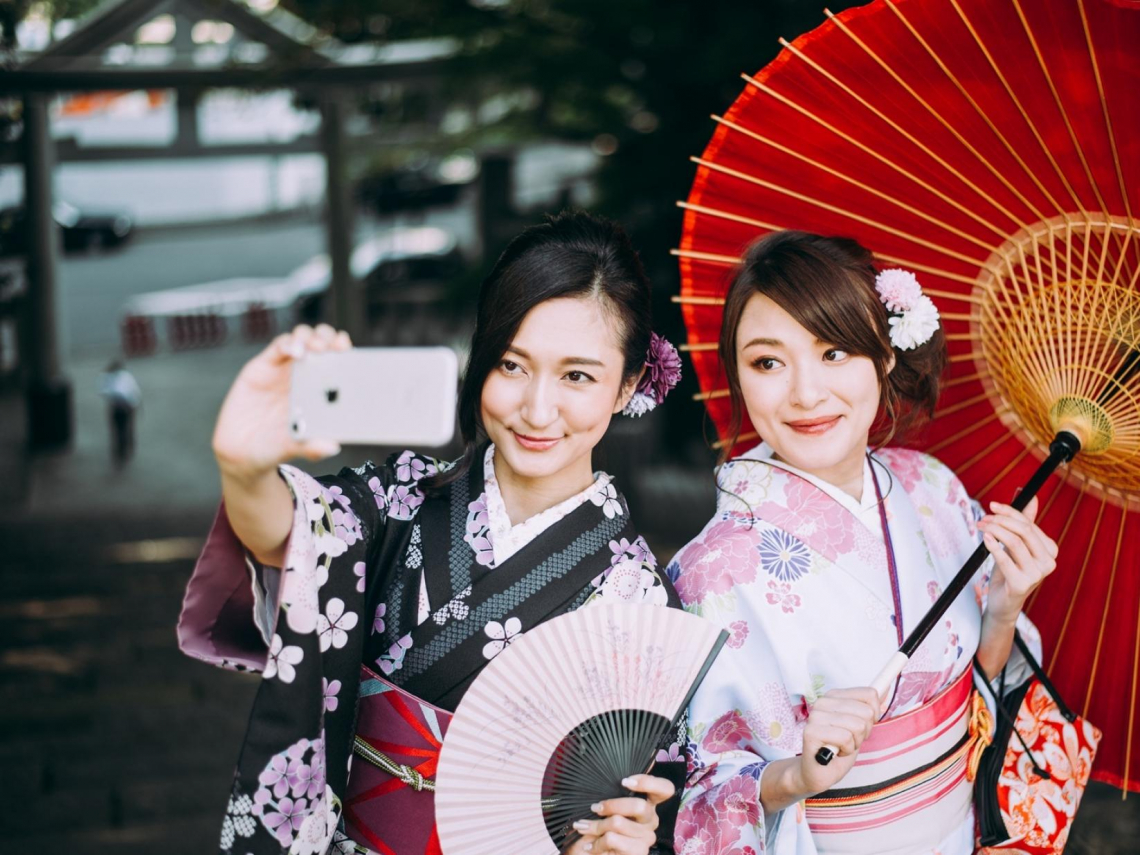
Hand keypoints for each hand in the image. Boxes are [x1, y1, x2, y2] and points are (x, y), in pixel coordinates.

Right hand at [212, 324, 351, 479]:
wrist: (241, 452)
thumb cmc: (275, 446)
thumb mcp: (295, 447)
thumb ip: (312, 447)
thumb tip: (332, 447)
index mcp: (319, 390)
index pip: (337, 362)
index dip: (344, 352)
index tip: (350, 350)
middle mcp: (304, 375)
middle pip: (321, 343)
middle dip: (329, 338)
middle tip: (335, 346)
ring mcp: (283, 369)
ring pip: (301, 338)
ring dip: (310, 338)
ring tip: (315, 349)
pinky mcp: (262, 366)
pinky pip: (278, 347)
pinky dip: (288, 344)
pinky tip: (296, 351)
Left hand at [565, 774, 674, 854]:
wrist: (592, 854)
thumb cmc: (600, 827)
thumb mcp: (606, 806)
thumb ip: (612, 790)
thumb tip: (608, 767)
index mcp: (648, 804)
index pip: (665, 789)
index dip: (648, 782)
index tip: (625, 781)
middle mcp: (651, 820)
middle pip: (639, 805)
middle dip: (611, 804)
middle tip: (594, 807)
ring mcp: (646, 838)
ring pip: (618, 822)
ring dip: (595, 826)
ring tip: (582, 827)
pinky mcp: (638, 853)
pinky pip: (612, 840)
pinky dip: (595, 843)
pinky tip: (589, 845)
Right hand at [796, 687, 880, 794]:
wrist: (818, 772)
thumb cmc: (839, 749)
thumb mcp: (860, 726)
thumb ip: (869, 707)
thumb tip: (886, 688)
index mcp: (834, 696)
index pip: (870, 694)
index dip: (874, 715)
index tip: (862, 727)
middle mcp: (822, 702)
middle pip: (866, 712)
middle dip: (863, 732)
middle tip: (848, 740)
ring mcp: (815, 716)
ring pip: (857, 726)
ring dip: (854, 743)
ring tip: (841, 747)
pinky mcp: (811, 732)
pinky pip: (845, 738)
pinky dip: (846, 750)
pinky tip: (835, 752)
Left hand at [978, 496, 1057, 625]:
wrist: (1003, 601)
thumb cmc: (1010, 570)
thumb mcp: (1017, 545)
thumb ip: (1024, 522)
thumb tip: (1030, 496)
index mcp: (1050, 550)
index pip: (1029, 524)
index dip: (1010, 512)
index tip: (993, 505)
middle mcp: (1048, 562)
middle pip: (1024, 532)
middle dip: (1001, 520)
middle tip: (983, 518)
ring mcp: (1037, 575)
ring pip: (1014, 543)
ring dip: (994, 531)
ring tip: (981, 527)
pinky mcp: (1022, 584)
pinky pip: (1006, 560)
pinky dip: (994, 547)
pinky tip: (985, 539)